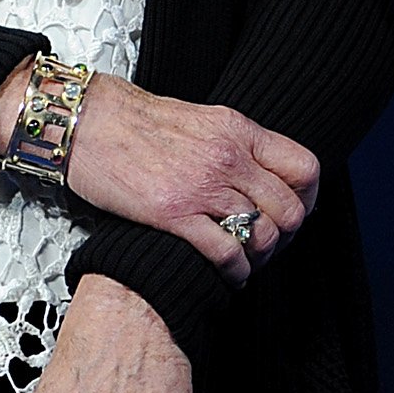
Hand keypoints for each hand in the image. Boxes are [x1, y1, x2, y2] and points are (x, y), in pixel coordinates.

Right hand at [0, 64, 318, 285]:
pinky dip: (235, 272)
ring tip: (244, 259)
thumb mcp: (198, 119)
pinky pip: (226, 253)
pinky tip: (227, 273)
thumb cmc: (132, 121)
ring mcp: (202, 187)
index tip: (296, 212)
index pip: (304, 168)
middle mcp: (227, 157)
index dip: (308, 199)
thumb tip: (260, 174)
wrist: (85, 123)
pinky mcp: (173, 214)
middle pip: (290, 210)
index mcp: (237, 130)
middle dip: (283, 235)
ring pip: (262, 235)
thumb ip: (233, 144)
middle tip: (266, 243)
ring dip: (258, 255)